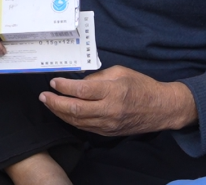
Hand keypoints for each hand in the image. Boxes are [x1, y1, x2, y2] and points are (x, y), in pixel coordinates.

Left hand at [39, 65, 196, 136]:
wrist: (162, 108)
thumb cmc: (141, 86)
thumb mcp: (120, 72)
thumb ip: (97, 76)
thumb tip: (78, 81)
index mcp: (112, 91)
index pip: (81, 90)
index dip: (63, 87)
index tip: (53, 82)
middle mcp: (109, 110)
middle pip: (74, 109)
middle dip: (55, 102)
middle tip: (44, 96)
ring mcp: (108, 124)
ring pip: (77, 121)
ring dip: (59, 112)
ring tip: (49, 103)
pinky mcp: (108, 132)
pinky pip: (85, 127)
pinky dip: (71, 120)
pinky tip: (63, 112)